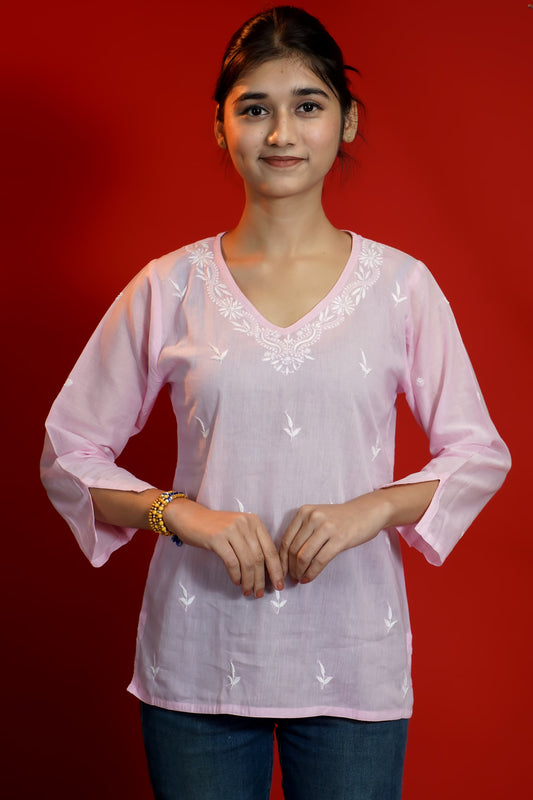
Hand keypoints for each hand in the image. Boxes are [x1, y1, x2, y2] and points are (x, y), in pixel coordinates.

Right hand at [164, 499, 283, 597]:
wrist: (190, 517)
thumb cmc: (216, 528)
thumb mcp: (239, 530)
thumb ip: (252, 545)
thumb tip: (267, 572)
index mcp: (255, 522)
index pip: (271, 549)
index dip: (277, 569)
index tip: (279, 585)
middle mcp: (245, 523)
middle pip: (260, 558)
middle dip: (262, 579)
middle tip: (260, 594)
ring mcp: (231, 529)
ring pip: (247, 562)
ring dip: (249, 580)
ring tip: (248, 591)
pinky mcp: (217, 538)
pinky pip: (232, 562)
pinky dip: (236, 575)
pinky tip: (236, 582)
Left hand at [279, 493, 389, 583]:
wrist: (366, 512)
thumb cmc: (341, 518)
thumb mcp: (318, 518)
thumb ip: (303, 532)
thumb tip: (287, 558)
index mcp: (304, 512)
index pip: (286, 540)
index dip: (281, 559)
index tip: (281, 571)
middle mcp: (313, 517)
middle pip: (294, 549)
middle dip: (290, 568)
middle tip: (292, 578)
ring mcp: (326, 527)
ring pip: (304, 556)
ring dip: (300, 572)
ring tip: (300, 579)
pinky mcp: (339, 538)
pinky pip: (320, 560)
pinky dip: (312, 573)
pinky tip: (309, 578)